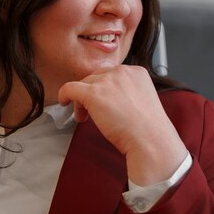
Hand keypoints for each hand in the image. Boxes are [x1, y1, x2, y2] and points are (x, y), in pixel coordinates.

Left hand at [57, 65, 186, 185]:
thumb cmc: (148, 130)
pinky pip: (70, 88)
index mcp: (136, 72)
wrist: (150, 141)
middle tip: (91, 111)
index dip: (103, 88)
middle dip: (91, 94)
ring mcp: (107, 81)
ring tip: (85, 116)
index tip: (102, 102)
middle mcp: (122, 72)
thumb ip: (126, 93)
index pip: (111, 74)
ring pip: (83, 84)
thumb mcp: (141, 101)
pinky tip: (63, 102)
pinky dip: (64, 95)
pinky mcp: (94, 93)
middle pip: (96, 77)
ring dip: (82, 100)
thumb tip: (108, 98)